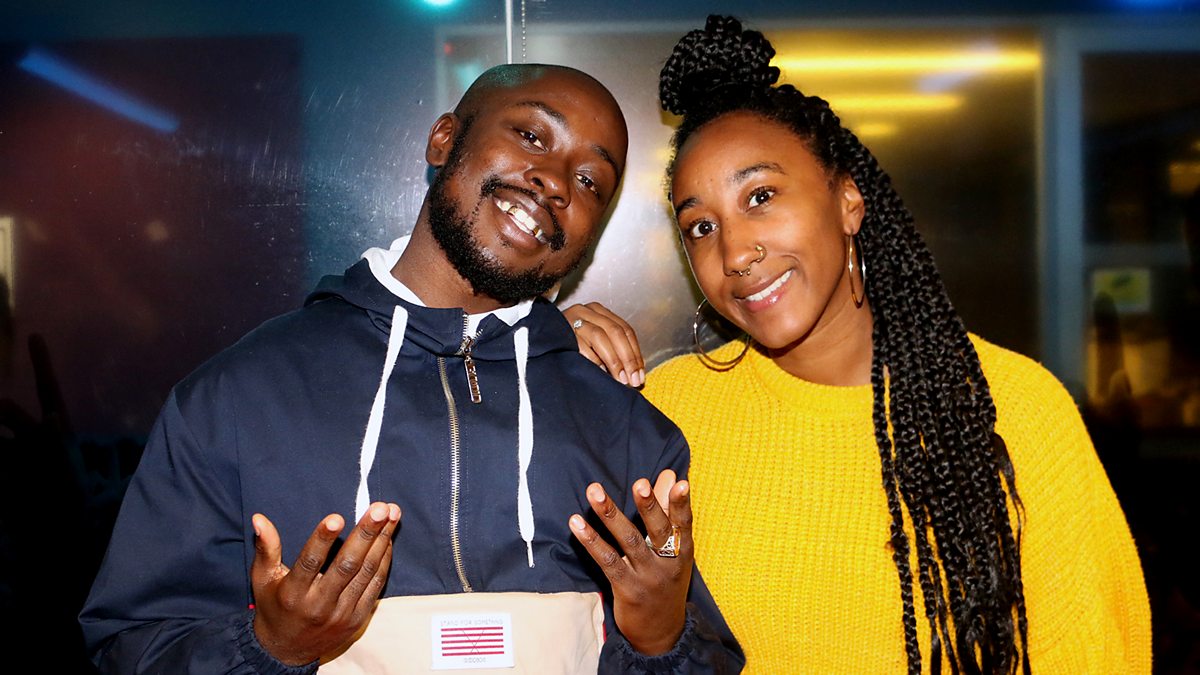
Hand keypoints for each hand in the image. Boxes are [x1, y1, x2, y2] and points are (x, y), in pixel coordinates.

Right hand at [251, 502, 400, 665]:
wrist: (288, 650)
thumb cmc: (274, 606)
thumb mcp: (263, 579)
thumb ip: (266, 547)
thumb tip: (259, 518)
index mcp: (293, 593)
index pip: (310, 562)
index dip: (322, 539)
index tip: (337, 517)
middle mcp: (319, 604)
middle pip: (347, 564)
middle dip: (366, 533)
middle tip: (381, 508)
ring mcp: (342, 613)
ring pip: (367, 572)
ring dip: (382, 540)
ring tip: (393, 514)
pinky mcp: (358, 618)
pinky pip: (376, 584)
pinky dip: (384, 560)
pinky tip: (388, 538)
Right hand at [561, 302, 644, 386]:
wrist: (537, 340)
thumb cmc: (569, 344)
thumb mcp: (594, 340)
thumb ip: (613, 349)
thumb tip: (635, 373)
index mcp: (599, 311)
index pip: (625, 329)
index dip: (635, 353)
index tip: (640, 374)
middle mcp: (586, 311)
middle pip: (616, 332)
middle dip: (628, 359)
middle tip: (633, 380)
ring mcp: (572, 319)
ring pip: (601, 337)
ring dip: (614, 361)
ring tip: (620, 379)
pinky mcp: (560, 331)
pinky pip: (582, 347)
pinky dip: (594, 362)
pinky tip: (600, 373)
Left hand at [569, 471, 691, 655]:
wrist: (661, 634)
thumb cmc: (665, 582)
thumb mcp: (673, 551)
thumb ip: (666, 511)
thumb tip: (668, 475)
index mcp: (682, 552)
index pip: (683, 524)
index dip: (681, 503)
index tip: (679, 482)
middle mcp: (668, 564)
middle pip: (658, 531)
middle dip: (649, 506)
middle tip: (640, 483)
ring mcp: (647, 577)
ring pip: (629, 542)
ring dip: (610, 515)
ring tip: (595, 492)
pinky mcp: (627, 589)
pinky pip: (607, 561)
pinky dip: (591, 540)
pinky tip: (577, 524)